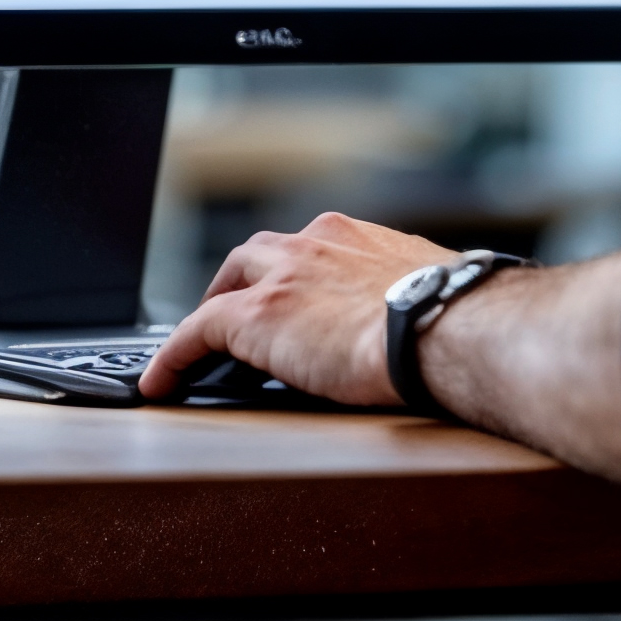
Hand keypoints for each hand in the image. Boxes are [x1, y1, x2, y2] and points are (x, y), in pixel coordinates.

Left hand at [145, 211, 460, 406]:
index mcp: (360, 238)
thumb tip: (437, 319)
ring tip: (197, 348)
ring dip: (210, 313)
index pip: (312, 249)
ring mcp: (281, 277)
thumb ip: (418, 298)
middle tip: (235, 314)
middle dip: (243, 282)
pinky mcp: (251, 316)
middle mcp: (315, 243)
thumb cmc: (457, 319)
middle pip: (258, 255)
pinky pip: (194, 333)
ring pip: (225, 286)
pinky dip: (173, 357)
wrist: (442, 328)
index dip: (295, 276)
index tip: (295, 296)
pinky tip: (162, 382)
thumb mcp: (437, 293)